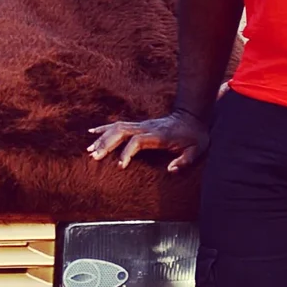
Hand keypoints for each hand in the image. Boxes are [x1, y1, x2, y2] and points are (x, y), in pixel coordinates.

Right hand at [87, 111, 210, 174]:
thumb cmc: (194, 136)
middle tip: (94, 156)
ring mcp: (142, 125)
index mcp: (159, 136)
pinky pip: (118, 124)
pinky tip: (91, 132)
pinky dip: (104, 128)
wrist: (192, 116)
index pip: (137, 141)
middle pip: (121, 132)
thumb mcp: (196, 150)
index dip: (127, 152)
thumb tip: (171, 170)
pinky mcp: (139, 124)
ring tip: (89, 149)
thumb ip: (184, 161)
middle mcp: (147, 128)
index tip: (120, 166)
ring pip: (117, 127)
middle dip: (106, 144)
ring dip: (102, 138)